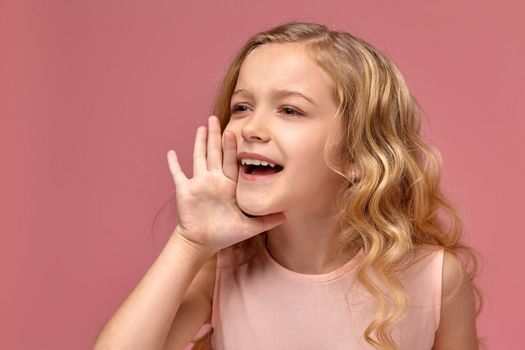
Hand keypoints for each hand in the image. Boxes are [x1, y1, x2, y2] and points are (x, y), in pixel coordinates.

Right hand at [166, 115, 285, 255]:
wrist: (202, 242)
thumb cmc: (225, 234)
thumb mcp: (248, 227)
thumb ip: (266, 221)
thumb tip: (287, 215)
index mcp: (229, 185)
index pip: (231, 162)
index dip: (232, 148)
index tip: (234, 132)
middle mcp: (214, 180)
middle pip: (215, 154)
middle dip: (215, 137)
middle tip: (216, 120)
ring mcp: (199, 183)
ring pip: (199, 158)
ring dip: (199, 143)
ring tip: (201, 127)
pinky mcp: (185, 190)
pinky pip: (178, 174)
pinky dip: (174, 164)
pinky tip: (171, 152)